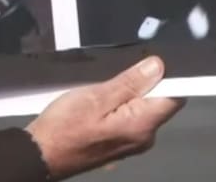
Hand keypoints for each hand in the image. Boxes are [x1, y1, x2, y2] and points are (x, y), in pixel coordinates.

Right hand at [25, 56, 184, 179]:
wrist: (42, 154)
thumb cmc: (65, 127)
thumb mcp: (95, 97)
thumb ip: (129, 83)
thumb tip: (157, 66)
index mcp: (142, 125)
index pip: (174, 97)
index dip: (165, 77)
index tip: (147, 62)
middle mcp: (144, 138)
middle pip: (157, 103)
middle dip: (141, 85)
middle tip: (113, 76)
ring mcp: (132, 143)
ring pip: (141, 110)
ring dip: (126, 95)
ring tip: (101, 89)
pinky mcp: (119, 144)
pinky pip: (129, 119)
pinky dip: (118, 107)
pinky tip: (97, 103)